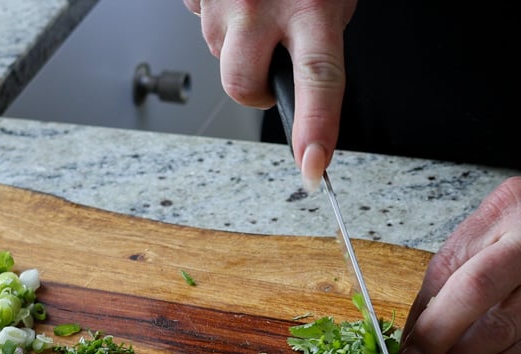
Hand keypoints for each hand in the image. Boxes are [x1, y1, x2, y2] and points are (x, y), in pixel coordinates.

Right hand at [184, 0, 356, 189]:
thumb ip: (318, 34)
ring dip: (239, 48)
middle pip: (243, 87)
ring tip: (258, 11)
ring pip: (220, 58)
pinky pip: (202, 25)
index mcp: (310, 6)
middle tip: (270, 69)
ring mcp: (223, 1)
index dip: (315, 131)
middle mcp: (261, 6)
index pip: (317, 81)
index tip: (313, 169)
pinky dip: (222, 20)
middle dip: (255, 92)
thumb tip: (304, 79)